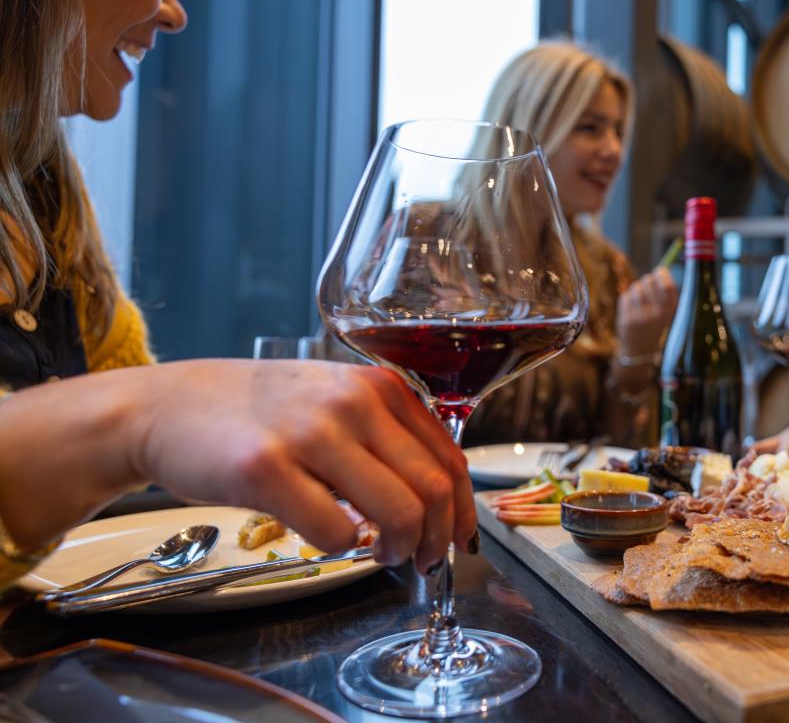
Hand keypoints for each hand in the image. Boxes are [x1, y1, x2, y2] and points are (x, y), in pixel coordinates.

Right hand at [0, 359, 474, 572]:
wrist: (168, 405)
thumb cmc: (258, 411)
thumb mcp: (335, 399)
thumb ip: (386, 434)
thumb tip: (439, 496)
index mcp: (378, 386)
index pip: (450, 458)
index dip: (463, 511)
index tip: (459, 539)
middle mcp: (353, 402)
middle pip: (434, 490)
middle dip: (437, 539)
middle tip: (422, 559)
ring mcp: (311, 434)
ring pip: (398, 513)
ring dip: (398, 550)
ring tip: (380, 554)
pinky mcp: (267, 470)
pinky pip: (336, 534)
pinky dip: (342, 550)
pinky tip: (327, 536)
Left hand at [616, 267, 678, 358]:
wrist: (641, 348)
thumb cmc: (654, 323)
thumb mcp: (666, 311)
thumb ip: (666, 292)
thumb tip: (661, 269)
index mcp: (670, 311)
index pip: (668, 285)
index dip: (662, 274)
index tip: (659, 271)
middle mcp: (657, 314)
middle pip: (649, 281)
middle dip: (647, 281)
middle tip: (647, 288)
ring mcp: (641, 317)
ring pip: (635, 287)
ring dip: (636, 290)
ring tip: (638, 300)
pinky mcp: (627, 319)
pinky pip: (625, 296)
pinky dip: (627, 298)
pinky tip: (631, 308)